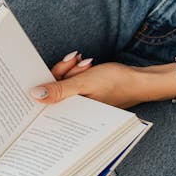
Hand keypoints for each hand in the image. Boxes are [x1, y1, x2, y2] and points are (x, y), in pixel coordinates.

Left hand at [31, 51, 175, 107]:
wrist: (140, 80)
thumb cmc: (116, 83)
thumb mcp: (84, 83)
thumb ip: (58, 90)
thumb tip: (35, 95)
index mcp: (73, 114)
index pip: (47, 102)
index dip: (47, 83)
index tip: (52, 68)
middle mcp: (75, 112)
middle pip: (54, 90)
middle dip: (63, 72)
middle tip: (75, 61)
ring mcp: (81, 103)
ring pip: (64, 84)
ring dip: (72, 70)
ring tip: (86, 63)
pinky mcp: (86, 95)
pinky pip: (74, 83)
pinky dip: (77, 72)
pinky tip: (87, 64)